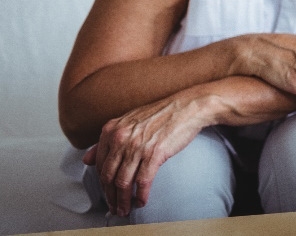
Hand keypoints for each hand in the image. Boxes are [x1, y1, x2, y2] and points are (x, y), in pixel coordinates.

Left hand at [82, 93, 210, 216]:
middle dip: (110, 196)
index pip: (100, 165)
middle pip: (109, 176)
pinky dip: (141, 195)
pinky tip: (142, 201)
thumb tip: (87, 159)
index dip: (102, 184)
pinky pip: (142, 181)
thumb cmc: (161, 114)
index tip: (108, 194)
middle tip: (115, 207)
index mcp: (111, 130)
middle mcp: (121, 138)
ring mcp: (137, 146)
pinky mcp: (154, 153)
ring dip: (123, 200)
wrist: (187, 107)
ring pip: (123, 182)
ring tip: (126, 209)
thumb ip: (107, 140)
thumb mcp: (128, 122)